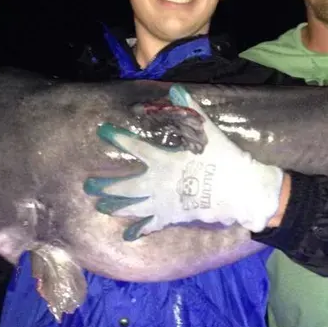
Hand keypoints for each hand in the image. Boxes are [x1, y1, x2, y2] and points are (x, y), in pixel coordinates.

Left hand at [84, 85, 284, 239]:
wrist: (240, 191)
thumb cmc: (224, 159)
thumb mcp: (208, 133)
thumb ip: (191, 111)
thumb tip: (177, 90)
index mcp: (163, 160)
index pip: (135, 147)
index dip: (118, 138)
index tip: (102, 132)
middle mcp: (157, 183)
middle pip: (126, 186)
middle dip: (106, 186)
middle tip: (88, 185)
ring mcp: (163, 202)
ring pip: (133, 206)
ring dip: (116, 206)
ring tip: (101, 207)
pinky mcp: (172, 216)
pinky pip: (152, 225)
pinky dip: (140, 230)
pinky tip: (128, 236)